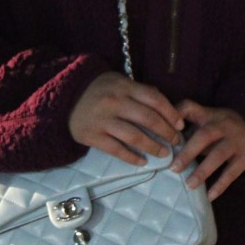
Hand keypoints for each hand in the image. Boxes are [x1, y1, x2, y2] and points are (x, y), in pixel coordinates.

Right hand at [68, 72, 183, 163]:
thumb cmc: (98, 90)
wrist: (64, 99)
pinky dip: (132, 158)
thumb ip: (140, 92)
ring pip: (135, 137)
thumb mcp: (118, 82)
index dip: (171, 113)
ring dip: (153, 147)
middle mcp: (115, 102)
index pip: (154, 99)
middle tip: (176, 142)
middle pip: (148, 119)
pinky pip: (116, 149)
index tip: (180, 125)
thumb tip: (166, 107)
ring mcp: (103, 120)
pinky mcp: (92, 136)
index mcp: (124, 87)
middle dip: (166, 132)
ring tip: (163, 154)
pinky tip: (142, 162)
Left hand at [172, 100, 244, 200]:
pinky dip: (220, 185)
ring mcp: (236, 142)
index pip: (190, 107)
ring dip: (203, 171)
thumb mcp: (204, 118)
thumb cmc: (219, 126)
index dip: (177, 114)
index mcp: (208, 115)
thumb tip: (160, 139)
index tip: (165, 129)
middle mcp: (223, 126)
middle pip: (205, 136)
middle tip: (174, 168)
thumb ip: (185, 124)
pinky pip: (232, 172)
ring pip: (218, 155)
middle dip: (188, 152)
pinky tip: (209, 195)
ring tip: (189, 185)